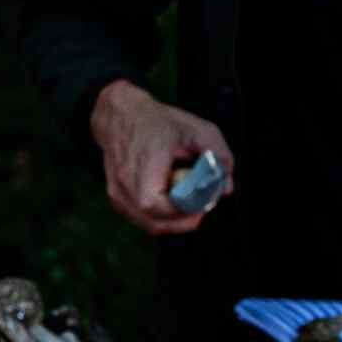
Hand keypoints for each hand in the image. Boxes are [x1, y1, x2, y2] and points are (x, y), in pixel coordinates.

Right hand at [90, 81, 230, 236]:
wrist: (121, 116)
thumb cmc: (160, 122)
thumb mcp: (197, 129)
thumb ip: (218, 156)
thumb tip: (225, 189)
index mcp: (144, 164)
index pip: (158, 204)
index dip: (184, 211)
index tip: (203, 202)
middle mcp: (125, 182)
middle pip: (156, 222)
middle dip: (184, 221)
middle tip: (202, 208)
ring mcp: (117, 193)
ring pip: (150, 225)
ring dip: (173, 221)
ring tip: (188, 201)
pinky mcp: (116, 198)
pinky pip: (141, 219)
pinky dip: (160, 217)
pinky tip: (171, 199)